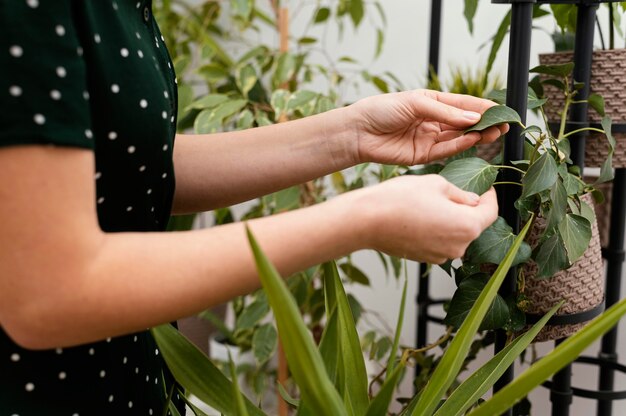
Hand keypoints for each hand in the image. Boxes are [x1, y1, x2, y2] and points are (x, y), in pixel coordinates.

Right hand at [348, 175, 497, 263]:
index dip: (491, 197)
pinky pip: (440, 242)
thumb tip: (471, 200)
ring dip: (451, 220)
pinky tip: (421, 216)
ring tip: (432, 203)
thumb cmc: (399, 199)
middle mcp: (458, 246)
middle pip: (473, 225)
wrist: (368, 221)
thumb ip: (460, 194)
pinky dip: (436, 230)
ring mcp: (441, 256)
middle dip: (468, 209)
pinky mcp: (425, 258)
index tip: (487, 188)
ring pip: (455, 234)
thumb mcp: (436, 184)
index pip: (490, 212)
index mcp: (467, 225)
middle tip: (454, 192)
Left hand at [351, 89, 508, 164]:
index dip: (482, 108)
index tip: (501, 110)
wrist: (358, 132)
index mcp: (431, 103)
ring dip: (477, 136)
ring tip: (494, 132)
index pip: (462, 105)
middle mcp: (433, 121)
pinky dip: (460, 146)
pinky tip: (473, 140)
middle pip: (464, 124)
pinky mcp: (423, 156)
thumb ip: (445, 113)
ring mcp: (428, 139)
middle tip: (503, 125)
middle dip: (484, 124)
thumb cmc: (381, 110)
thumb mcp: (415, 103)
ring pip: (459, 138)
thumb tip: (473, 119)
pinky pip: (446, 151)